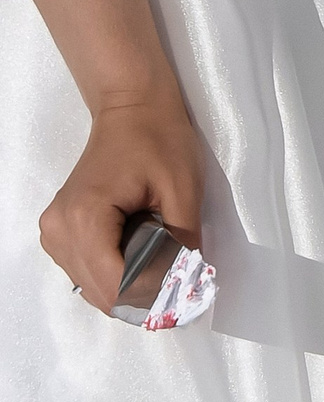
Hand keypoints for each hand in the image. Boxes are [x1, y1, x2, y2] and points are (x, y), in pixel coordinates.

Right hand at [42, 93, 204, 314]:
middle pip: (101, 293)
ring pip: (92, 287)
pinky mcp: (59, 230)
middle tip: (181, 285)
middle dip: (143, 295)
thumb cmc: (158, 137)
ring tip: (163, 267)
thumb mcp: (182, 190)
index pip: (115, 286)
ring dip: (129, 287)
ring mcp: (54, 232)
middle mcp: (59, 231)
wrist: (131, 104)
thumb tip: (191, 285)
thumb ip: (184, 242)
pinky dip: (115, 274)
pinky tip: (141, 256)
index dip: (153, 296)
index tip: (186, 292)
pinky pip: (86, 271)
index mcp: (85, 219)